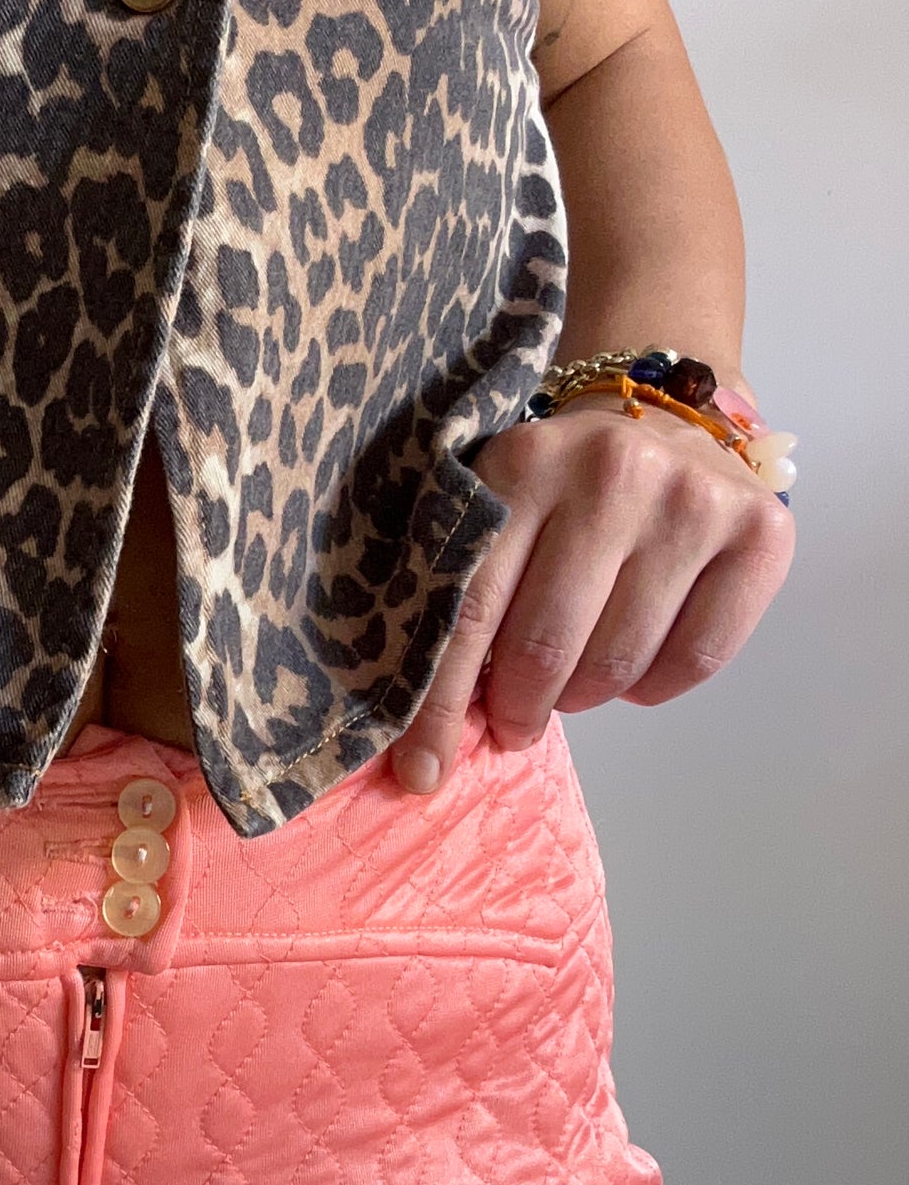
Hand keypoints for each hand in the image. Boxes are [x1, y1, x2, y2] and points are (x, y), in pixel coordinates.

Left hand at [389, 393, 794, 794]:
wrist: (670, 414)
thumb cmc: (563, 482)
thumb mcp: (499, 504)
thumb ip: (463, 590)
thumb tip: (430, 732)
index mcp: (525, 463)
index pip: (470, 608)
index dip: (443, 703)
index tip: (424, 770)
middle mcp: (612, 473)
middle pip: (545, 644)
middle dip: (518, 708)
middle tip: (513, 721)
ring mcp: (692, 501)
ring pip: (618, 661)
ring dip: (582, 697)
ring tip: (571, 683)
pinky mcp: (760, 533)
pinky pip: (696, 660)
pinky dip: (652, 689)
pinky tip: (633, 671)